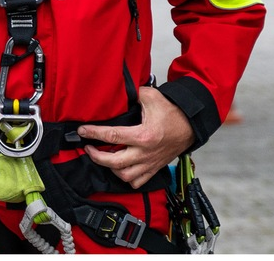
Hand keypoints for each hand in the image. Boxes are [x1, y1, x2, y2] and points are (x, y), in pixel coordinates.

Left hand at [78, 85, 194, 187]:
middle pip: (114, 162)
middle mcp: (145, 153)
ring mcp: (150, 163)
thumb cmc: (173, 113)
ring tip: (103, 158)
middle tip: (88, 147)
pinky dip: (126, 178)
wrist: (192, 126)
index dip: (93, 133)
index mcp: (143, 136)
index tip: (82, 131)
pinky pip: (138, 181)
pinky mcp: (154, 168)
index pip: (111, 136)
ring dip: (110, 169)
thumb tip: (120, 92)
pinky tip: (119, 169)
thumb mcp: (152, 97)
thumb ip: (134, 94)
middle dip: (96, 156)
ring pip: (125, 176)